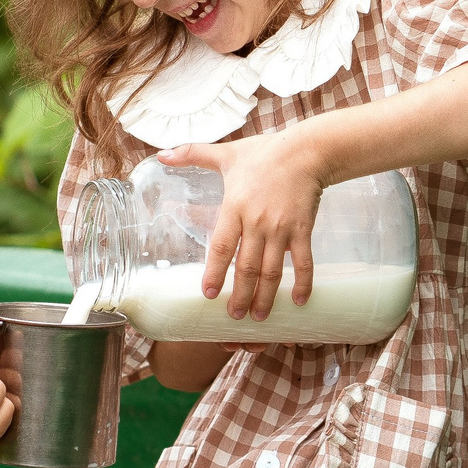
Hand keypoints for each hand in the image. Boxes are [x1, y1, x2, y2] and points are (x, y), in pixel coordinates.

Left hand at [159, 136, 328, 320]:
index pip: (221, 247)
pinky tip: (298, 301)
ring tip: (258, 317)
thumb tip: (161, 155)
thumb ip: (192, 154)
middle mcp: (257, 223)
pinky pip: (303, 262)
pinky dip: (302, 283)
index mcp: (235, 207)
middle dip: (239, 296)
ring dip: (265, 297)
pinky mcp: (303, 230)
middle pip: (246, 268)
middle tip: (234, 316)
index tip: (207, 294)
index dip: (214, 273)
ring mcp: (281, 229)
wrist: (306, 150)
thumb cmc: (265, 152)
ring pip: (272, 271)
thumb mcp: (227, 153)